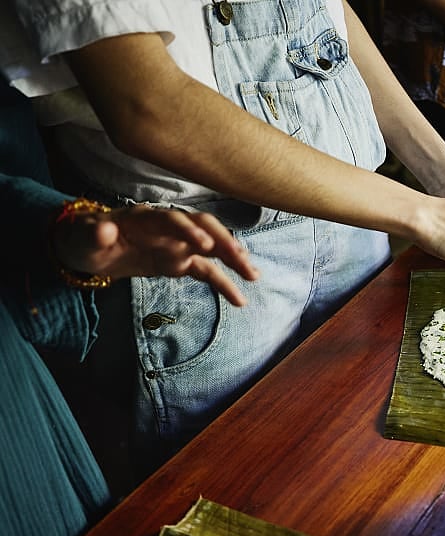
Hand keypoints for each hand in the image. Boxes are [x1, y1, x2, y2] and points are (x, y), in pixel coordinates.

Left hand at [53, 205, 258, 306]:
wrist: (89, 246)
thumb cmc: (86, 238)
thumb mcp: (83, 237)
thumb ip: (94, 233)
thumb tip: (104, 228)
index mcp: (146, 218)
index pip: (173, 220)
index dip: (189, 230)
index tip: (205, 245)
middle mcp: (169, 228)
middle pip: (204, 228)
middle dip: (224, 242)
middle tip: (241, 261)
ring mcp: (178, 244)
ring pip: (212, 248)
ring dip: (233, 259)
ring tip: (252, 276)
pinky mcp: (180, 261)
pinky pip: (207, 271)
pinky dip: (224, 283)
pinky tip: (239, 299)